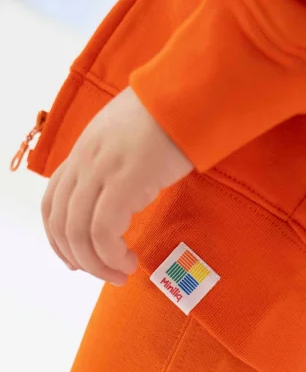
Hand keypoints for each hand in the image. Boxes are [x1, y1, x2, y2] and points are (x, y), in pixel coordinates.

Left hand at [41, 87, 193, 285]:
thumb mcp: (130, 136)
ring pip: (78, 232)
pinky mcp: (125, 181)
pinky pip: (104, 230)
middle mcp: (85, 161)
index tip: (76, 259)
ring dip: (96, 264)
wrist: (188, 97)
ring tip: (120, 274)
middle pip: (60, 221)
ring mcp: (102, 170)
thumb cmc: (169, 116)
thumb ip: (116, 160)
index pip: (52, 201)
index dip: (57, 237)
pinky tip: (130, 261)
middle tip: (102, 274)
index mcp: (84, 151)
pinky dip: (111, 255)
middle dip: (76, 257)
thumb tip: (124, 188)